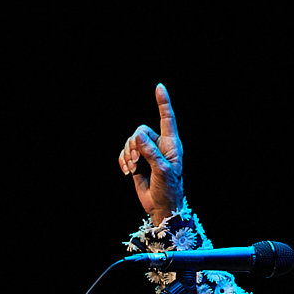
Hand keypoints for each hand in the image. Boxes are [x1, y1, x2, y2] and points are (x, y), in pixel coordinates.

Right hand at [117, 83, 183, 224]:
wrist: (161, 206)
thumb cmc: (168, 189)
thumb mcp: (163, 170)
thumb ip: (151, 152)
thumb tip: (138, 137)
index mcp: (170, 144)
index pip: (167, 118)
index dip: (163, 102)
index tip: (159, 87)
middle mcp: (158, 145)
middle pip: (141, 130)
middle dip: (135, 144)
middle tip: (136, 160)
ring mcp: (147, 154)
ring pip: (131, 141)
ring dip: (128, 154)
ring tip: (132, 168)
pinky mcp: (137, 162)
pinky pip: (125, 153)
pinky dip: (123, 160)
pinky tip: (127, 171)